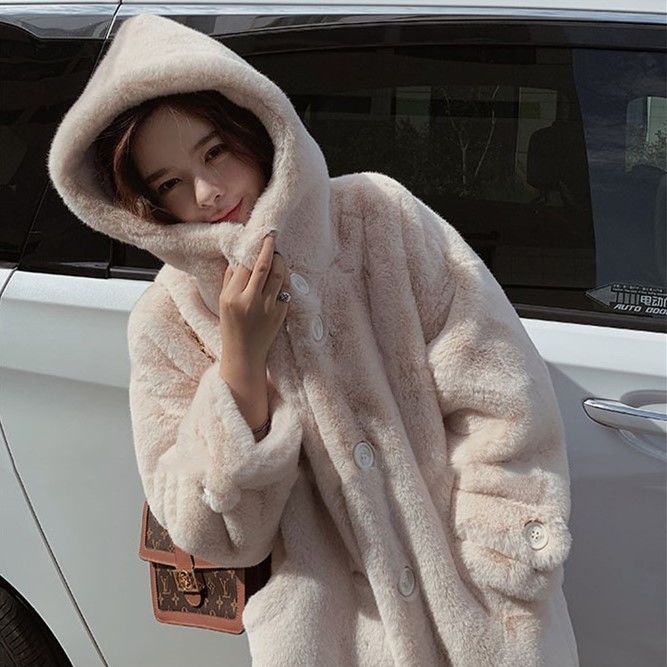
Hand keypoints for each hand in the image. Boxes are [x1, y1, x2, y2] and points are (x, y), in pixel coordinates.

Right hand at [219, 234, 290, 365]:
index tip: (257, 239)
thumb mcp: (222, 303)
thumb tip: (239, 259)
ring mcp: (267, 308)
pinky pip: (283, 291)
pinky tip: (279, 276)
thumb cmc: (231, 328)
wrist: (244, 355)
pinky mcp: (280, 314)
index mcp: (232, 296)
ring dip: (279, 262)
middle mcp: (250, 300)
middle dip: (269, 248)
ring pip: (278, 275)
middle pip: (264, 266)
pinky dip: (282, 281)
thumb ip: (230, 280)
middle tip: (272, 237)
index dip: (252, 251)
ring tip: (277, 255)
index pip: (245, 266)